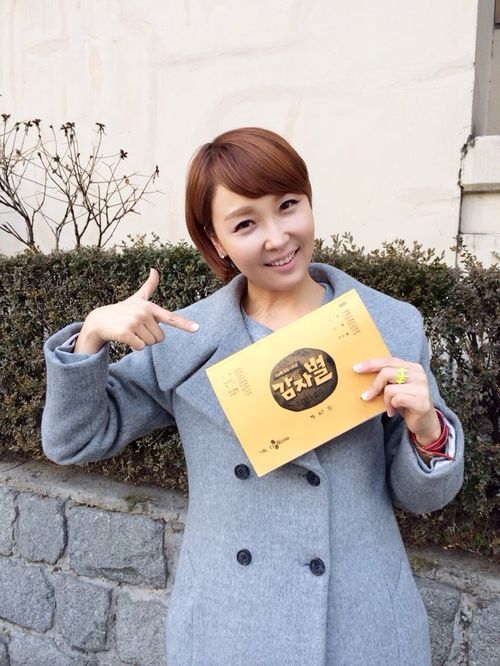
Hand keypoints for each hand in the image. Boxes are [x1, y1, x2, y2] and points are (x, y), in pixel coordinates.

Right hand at [74, 268, 198, 352]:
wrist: (100, 320)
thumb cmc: (122, 310)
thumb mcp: (137, 299)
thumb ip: (149, 286)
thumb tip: (154, 269)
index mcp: (150, 307)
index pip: (170, 317)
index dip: (184, 324)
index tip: (197, 328)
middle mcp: (143, 313)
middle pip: (160, 337)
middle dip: (150, 337)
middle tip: (137, 328)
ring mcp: (134, 322)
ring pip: (150, 343)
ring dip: (142, 341)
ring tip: (131, 331)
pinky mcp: (126, 332)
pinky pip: (140, 347)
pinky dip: (134, 346)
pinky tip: (126, 338)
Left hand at [353, 357, 440, 444]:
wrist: (424, 422)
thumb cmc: (406, 403)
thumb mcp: (396, 387)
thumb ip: (386, 378)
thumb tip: (362, 373)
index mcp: (412, 367)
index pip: (388, 360)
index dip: (371, 364)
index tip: (356, 369)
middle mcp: (418, 374)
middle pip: (386, 372)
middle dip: (373, 386)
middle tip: (366, 396)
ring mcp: (421, 386)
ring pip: (389, 388)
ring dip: (385, 400)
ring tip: (389, 407)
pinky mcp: (421, 400)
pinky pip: (396, 399)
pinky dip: (391, 407)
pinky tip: (394, 412)